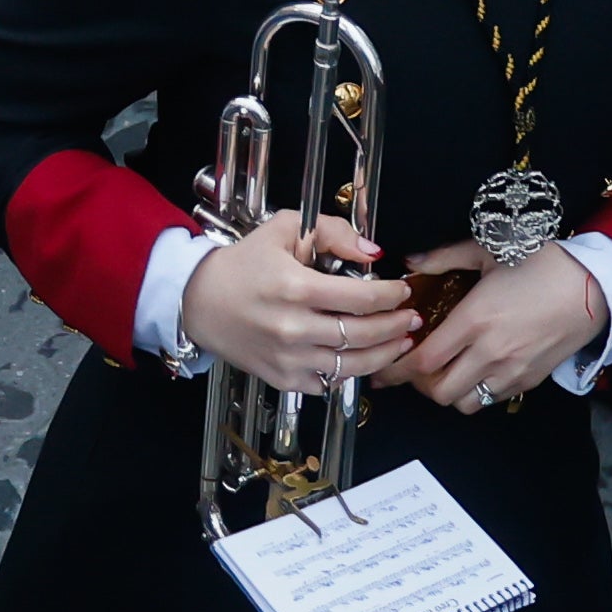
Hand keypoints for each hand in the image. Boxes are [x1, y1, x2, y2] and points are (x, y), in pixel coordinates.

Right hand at [182, 210, 413, 393]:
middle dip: (396, 326)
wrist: (200, 301)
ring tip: (401, 342)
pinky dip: (349, 373)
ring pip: (352, 365)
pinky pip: (328, 383)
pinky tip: (361, 359)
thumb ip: (334, 233)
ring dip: (384, 354)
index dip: (391, 295)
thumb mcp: (285, 229)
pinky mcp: (282, 378)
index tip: (403, 291)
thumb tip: (373, 253)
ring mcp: (288, 358)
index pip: (362, 298)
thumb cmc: (244, 264)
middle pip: (363, 334)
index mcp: (296, 287)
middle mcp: (293, 328)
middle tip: (411, 318)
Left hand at [392, 238, 606, 412]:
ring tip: (446, 371)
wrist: (594, 285)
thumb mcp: (488, 251)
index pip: (423, 361)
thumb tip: (411, 262)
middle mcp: (489, 352)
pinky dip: (477, 392)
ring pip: (465, 403)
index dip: (397, 370)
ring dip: (449, 392)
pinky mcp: (529, 380)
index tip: (386, 369)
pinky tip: (476, 370)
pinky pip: (492, 400)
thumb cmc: (542, 263)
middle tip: (415, 368)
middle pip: (439, 392)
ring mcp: (511, 370)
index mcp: (474, 320)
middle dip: (419, 385)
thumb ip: (444, 257)